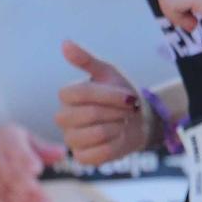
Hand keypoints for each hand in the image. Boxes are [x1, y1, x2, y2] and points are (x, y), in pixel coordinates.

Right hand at [0, 124, 62, 201]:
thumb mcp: (21, 138)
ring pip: (3, 190)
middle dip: (30, 191)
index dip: (25, 159)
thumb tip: (62, 153)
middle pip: (10, 173)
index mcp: (6, 136)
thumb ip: (43, 148)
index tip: (37, 170)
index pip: (15, 149)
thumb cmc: (2, 144)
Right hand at [55, 42, 147, 167]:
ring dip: (118, 126)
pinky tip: (118, 137)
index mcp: (67, 97)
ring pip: (96, 133)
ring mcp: (71, 139)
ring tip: (121, 122)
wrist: (138, 121)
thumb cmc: (121, 95)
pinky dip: (116, 143)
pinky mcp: (83, 158)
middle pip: (89, 114)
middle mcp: (64, 118)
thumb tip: (65, 43)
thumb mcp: (109, 73)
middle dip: (116, 111)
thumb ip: (86, 60)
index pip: (78, 93)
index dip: (108, 95)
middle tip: (127, 110)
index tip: (127, 96)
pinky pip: (100, 152)